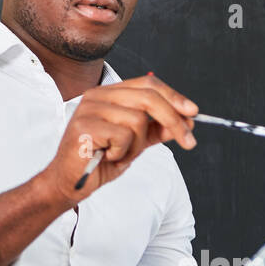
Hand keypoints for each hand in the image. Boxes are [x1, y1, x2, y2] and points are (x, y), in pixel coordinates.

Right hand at [39, 72, 197, 204]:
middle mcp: (97, 95)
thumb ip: (157, 129)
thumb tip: (187, 120)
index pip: (148, 84)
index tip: (193, 113)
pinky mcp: (84, 126)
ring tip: (120, 154)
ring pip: (137, 120)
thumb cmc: (100, 160)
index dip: (174, 96)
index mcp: (109, 93)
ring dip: (137, 145)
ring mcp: (89, 109)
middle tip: (189, 141)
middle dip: (173, 120)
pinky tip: (107, 156)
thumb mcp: (136, 143)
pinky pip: (122, 136)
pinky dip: (122, 153)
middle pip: (148, 97)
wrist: (71, 182)